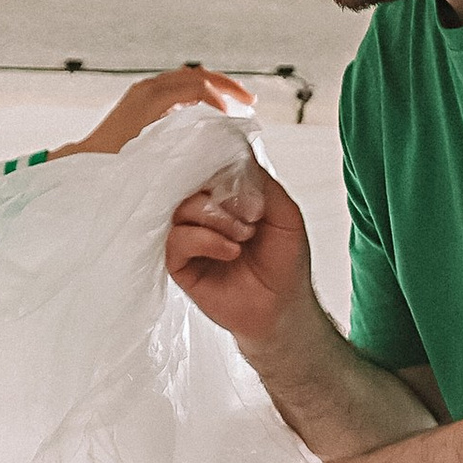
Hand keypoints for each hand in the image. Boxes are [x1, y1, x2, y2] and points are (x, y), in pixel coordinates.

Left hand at [57, 64, 250, 159]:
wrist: (82, 164)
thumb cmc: (113, 166)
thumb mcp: (149, 157)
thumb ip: (177, 146)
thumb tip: (210, 144)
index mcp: (150, 98)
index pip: (195, 86)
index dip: (221, 98)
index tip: (238, 117)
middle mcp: (147, 89)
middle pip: (195, 75)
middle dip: (225, 86)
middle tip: (250, 102)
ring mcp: (143, 92)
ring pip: (187, 79)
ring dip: (214, 88)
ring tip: (237, 103)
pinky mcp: (142, 101)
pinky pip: (178, 88)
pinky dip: (199, 94)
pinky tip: (212, 111)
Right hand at [166, 162, 315, 360]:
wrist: (283, 308)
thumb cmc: (285, 262)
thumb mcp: (284, 212)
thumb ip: (260, 181)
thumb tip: (234, 155)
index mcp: (226, 196)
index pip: (210, 166)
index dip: (226, 171)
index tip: (253, 194)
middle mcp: (204, 213)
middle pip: (192, 182)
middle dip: (224, 197)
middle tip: (252, 218)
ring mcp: (189, 237)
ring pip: (182, 208)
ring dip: (217, 219)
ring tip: (243, 237)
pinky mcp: (178, 264)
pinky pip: (176, 239)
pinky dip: (204, 240)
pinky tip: (230, 251)